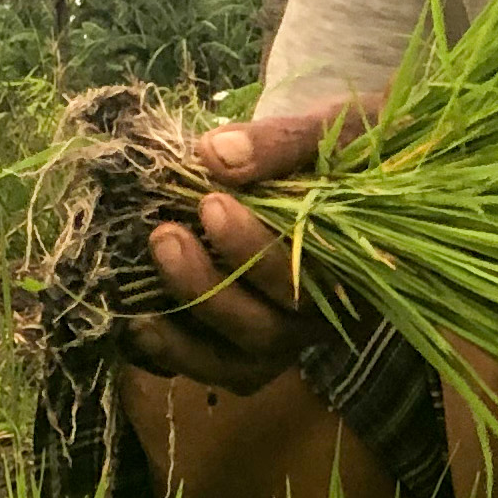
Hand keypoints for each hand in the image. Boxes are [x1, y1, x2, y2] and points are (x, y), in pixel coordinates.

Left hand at [119, 101, 360, 395]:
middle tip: (165, 235)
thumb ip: (280, 144)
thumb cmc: (347, 147)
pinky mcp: (255, 342)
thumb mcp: (329, 131)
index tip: (210, 203)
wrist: (348, 163)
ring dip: (188, 335)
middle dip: (210, 287)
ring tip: (140, 299)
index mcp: (358, 270)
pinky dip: (180, 355)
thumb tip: (213, 154)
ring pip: (242, 361)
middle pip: (269, 329)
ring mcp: (289, 334)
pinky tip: (139, 328)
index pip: (308, 279)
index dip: (254, 251)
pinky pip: (221, 367)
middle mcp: (325, 315)